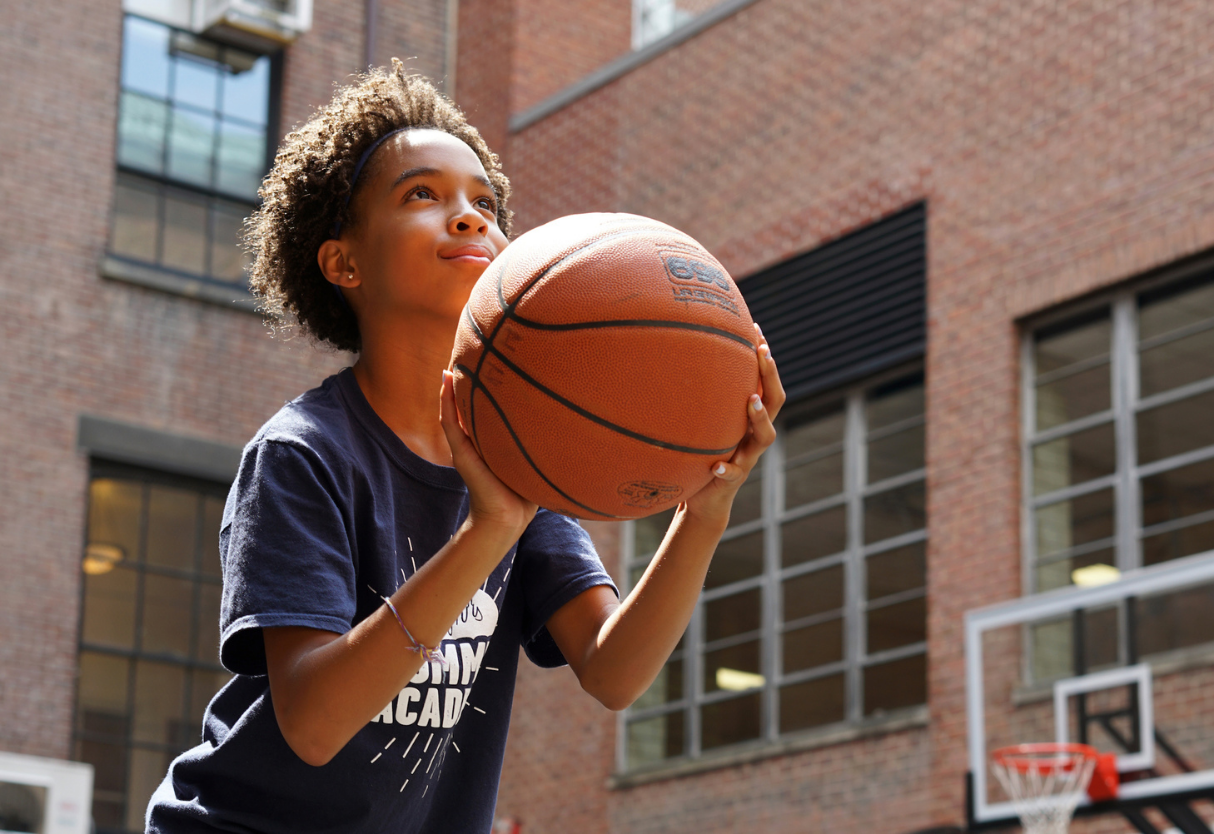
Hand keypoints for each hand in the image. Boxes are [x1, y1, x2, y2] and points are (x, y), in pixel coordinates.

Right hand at [440, 370, 537, 535]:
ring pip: (454, 410)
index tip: (494, 363)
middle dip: (468, 381)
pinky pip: (450, 423)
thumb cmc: (526, 490)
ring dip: (451, 388)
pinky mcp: (461, 453)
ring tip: (452, 365)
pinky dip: (446, 402)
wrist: (509, 517)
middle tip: (469, 355)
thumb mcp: (535, 455)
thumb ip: (542, 438)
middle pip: (469, 405)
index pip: (487, 408)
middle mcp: (478, 439)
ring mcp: (466, 446)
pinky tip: (447, 381)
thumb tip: (571, 419)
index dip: (487, 387)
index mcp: (493, 440)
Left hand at [683, 322, 785, 524]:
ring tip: (752, 400)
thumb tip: (677, 355)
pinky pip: (733, 474)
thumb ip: (704, 398)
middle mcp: (754, 435)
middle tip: (763, 353)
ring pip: (765, 437)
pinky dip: (727, 469)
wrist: (705, 498)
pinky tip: (716, 465)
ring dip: (760, 418)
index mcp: (750, 418)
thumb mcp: (706, 422)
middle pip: (775, 403)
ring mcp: (747, 457)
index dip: (765, 359)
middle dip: (770, 377)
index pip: (766, 383)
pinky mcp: (732, 480)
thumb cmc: (704, 452)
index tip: (756, 330)